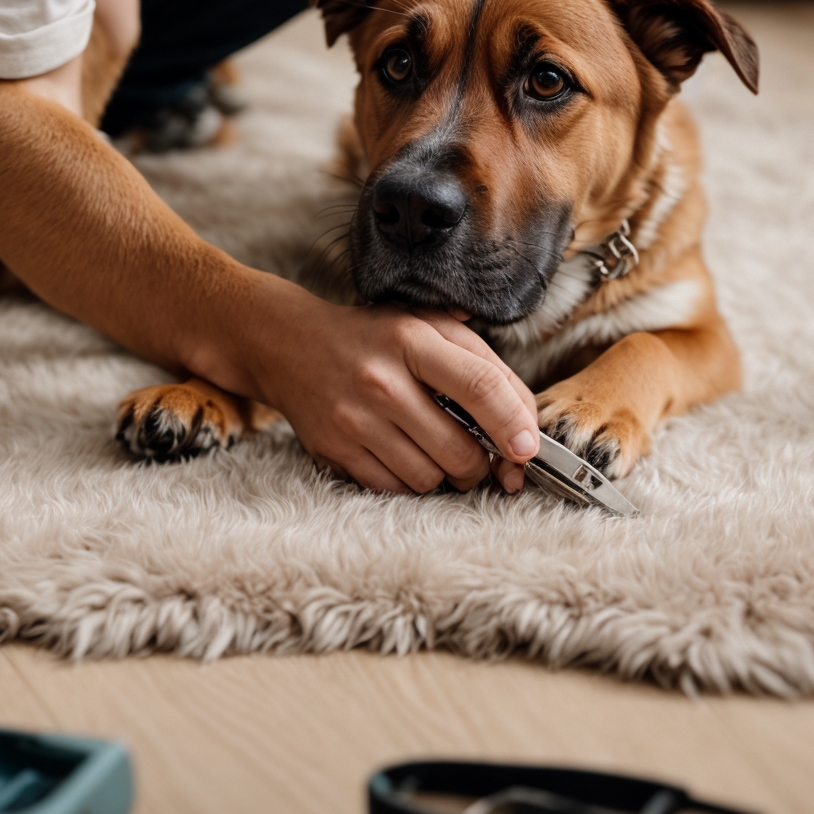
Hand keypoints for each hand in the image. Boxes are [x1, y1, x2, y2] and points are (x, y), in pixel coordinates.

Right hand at [221, 278, 538, 493]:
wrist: (286, 344)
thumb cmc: (373, 336)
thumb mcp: (426, 325)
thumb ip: (481, 362)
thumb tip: (525, 421)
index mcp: (411, 339)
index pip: (479, 385)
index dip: (512, 422)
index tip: (527, 448)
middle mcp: (380, 380)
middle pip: (458, 449)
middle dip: (481, 463)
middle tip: (482, 455)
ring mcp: (354, 421)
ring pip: (429, 478)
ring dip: (446, 475)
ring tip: (439, 450)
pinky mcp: (335, 451)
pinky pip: (394, 489)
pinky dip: (412, 482)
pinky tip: (408, 456)